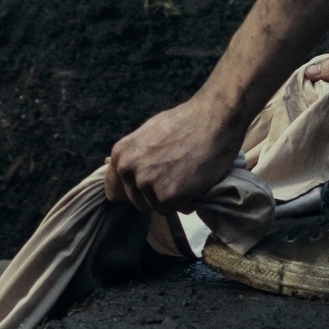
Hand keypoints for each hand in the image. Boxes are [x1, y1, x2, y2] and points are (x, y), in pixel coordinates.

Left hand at [105, 93, 248, 210]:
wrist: (214, 119)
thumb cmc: (186, 123)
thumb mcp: (148, 134)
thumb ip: (135, 155)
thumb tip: (129, 172)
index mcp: (121, 154)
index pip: (114, 191)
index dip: (133, 191)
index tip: (148, 187)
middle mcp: (129, 170)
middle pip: (137, 201)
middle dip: (155, 194)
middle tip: (175, 175)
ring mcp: (147, 183)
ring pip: (156, 206)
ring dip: (172, 198)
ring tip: (187, 176)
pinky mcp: (168, 196)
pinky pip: (174, 210)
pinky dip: (186, 202)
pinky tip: (194, 183)